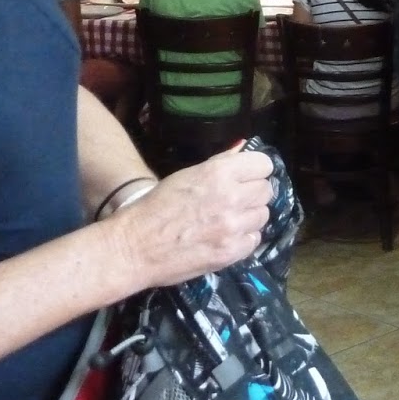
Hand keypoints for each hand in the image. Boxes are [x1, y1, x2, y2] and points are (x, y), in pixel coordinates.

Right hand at [109, 148, 274, 287]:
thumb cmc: (155, 207)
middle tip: (234, 201)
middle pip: (266, 190)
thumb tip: (242, 148)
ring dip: (249, 217)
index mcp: (218, 173)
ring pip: (262, 216)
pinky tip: (225, 237)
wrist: (132, 247)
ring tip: (227, 221)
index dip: (256, 171)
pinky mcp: (231, 252)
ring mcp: (233, 227)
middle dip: (252, 194)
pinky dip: (244, 239)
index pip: (264, 165)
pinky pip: (254, 240)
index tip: (246, 178)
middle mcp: (231, 197)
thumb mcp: (186, 176)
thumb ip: (219, 163)